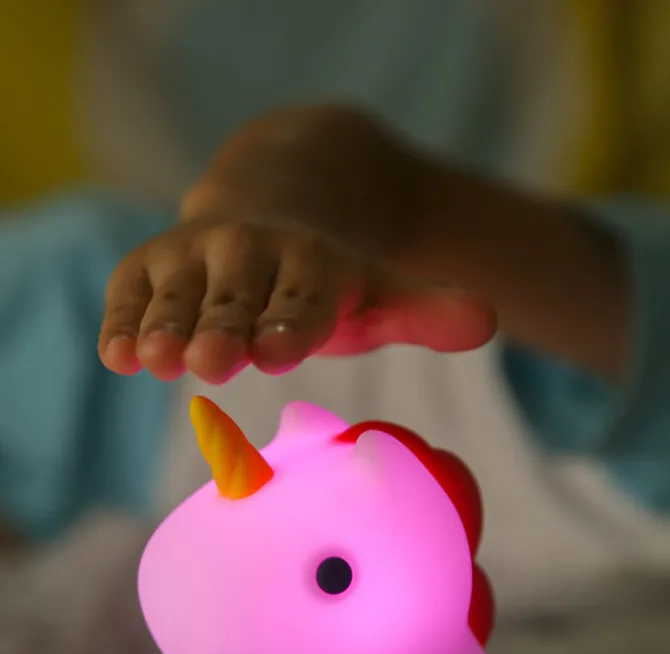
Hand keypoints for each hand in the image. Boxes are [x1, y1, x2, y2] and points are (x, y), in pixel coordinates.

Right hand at [99, 215, 495, 383]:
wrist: (265, 212)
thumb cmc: (321, 280)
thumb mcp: (377, 293)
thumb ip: (425, 310)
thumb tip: (490, 321)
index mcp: (310, 263)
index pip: (303, 300)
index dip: (292, 323)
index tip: (282, 349)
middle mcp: (248, 252)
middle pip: (235, 300)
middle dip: (224, 330)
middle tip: (214, 362)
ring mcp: (192, 257)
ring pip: (178, 297)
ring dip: (165, 327)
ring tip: (153, 358)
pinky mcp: (146, 267)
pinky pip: (130, 294)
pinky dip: (122, 320)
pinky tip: (117, 355)